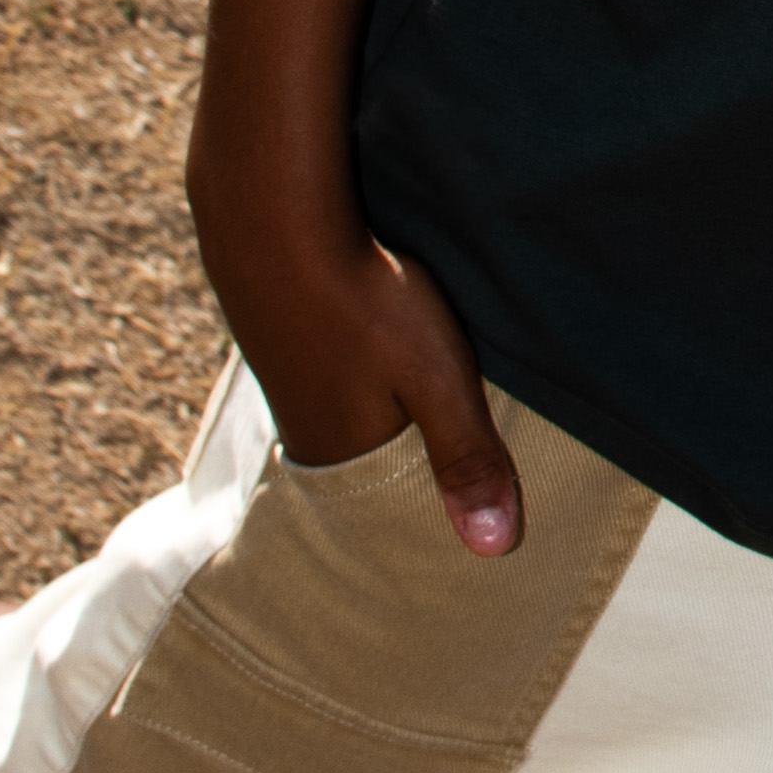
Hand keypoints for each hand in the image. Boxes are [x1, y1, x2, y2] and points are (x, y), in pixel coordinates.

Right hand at [210, 206, 528, 552]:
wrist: (275, 221)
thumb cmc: (365, 305)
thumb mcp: (436, 383)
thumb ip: (467, 459)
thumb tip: (497, 551)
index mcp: (342, 458)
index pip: (399, 517)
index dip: (439, 521)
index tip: (484, 533)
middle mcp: (309, 436)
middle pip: (380, 472)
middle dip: (423, 478)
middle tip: (474, 487)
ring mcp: (293, 389)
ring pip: (362, 425)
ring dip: (398, 428)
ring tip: (441, 433)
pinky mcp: (291, 347)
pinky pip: (343, 386)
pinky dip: (374, 389)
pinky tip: (390, 374)